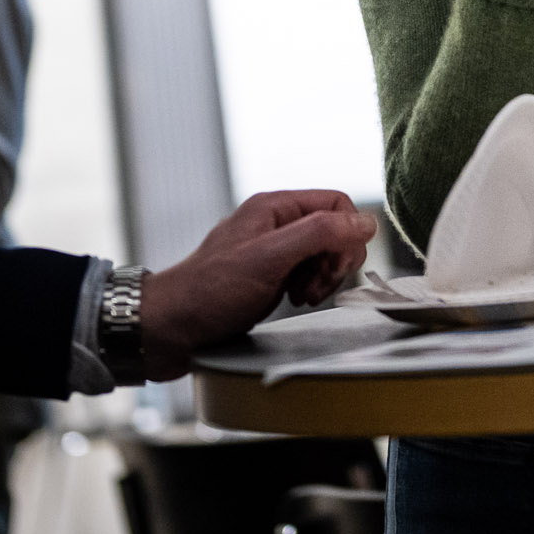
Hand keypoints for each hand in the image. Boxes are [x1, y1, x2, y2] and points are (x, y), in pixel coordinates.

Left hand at [139, 190, 377, 379]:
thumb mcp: (268, 260)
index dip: (347, 236)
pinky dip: (309, 287)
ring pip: (323, 253)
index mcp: (274, 207)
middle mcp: (274, 223)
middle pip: (333, 230)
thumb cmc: (208, 292)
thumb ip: (318, 234)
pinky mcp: (268, 274)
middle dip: (335, 261)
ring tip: (301, 298)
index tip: (336, 267)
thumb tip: (365, 222)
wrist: (168, 329)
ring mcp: (271, 250)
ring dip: (322, 277)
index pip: (336, 204)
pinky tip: (293, 301)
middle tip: (316, 288)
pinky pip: (306, 272)